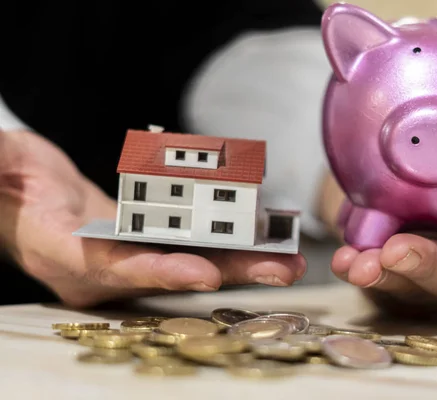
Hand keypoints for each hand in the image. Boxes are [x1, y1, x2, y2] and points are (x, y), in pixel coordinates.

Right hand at [0, 130, 305, 307]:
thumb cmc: (9, 179)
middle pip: (170, 273)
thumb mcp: (1, 166)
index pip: (115, 268)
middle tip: (279, 270)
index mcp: (65, 256)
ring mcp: (128, 262)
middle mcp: (102, 271)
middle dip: (226, 272)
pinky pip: (190, 246)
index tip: (204, 272)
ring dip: (241, 262)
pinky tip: (263, 237)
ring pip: (190, 262)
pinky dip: (226, 243)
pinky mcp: (146, 247)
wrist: (25, 194)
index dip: (159, 272)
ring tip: (288, 259)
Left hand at [323, 121, 436, 319]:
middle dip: (429, 269)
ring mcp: (430, 277)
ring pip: (412, 289)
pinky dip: (357, 269)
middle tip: (397, 250)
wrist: (412, 174)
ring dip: (385, 276)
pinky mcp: (392, 280)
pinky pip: (375, 283)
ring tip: (358, 260)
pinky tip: (342, 260)